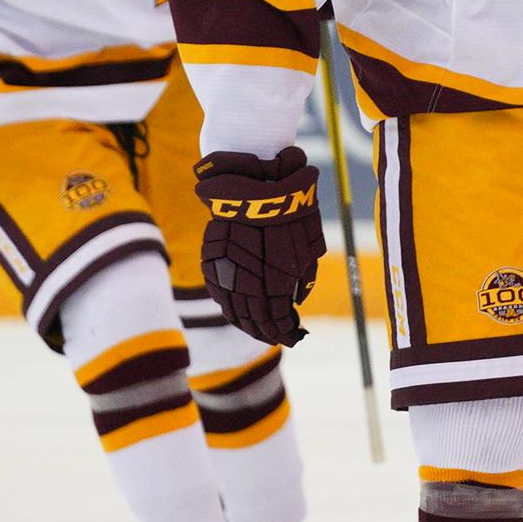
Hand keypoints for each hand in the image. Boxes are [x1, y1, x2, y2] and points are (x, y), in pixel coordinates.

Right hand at [196, 147, 325, 347]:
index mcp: (275, 284)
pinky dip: (229, 306)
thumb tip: (296, 301)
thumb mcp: (309, 246)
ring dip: (246, 324)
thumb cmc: (289, 213)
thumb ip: (304, 279)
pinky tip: (236, 310)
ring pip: (234, 311)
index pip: (279, 322)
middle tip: (277, 337)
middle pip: (256, 321)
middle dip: (268, 332)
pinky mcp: (213, 262)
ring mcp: (228, 274)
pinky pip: (219, 293)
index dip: (287, 333)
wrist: (254, 184)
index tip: (296, 336)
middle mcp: (249, 284)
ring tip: (257, 330)